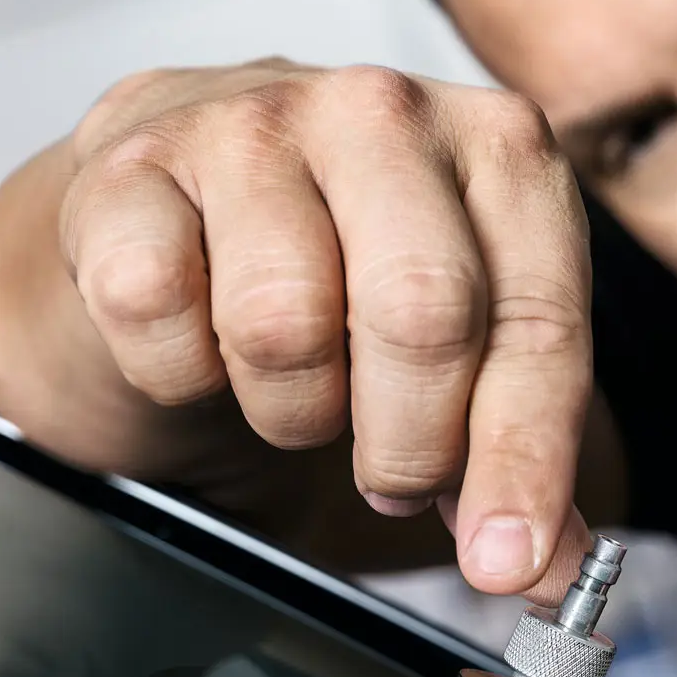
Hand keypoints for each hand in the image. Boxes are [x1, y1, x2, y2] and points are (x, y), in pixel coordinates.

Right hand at [60, 59, 595, 598]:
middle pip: (422, 315)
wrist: (179, 209)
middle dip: (411, 441)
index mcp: (504, 148)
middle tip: (396, 478)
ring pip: (284, 326)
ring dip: (293, 409)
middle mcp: (385, 113)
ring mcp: (250, 123)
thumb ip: (519, 449)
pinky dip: (181, 371)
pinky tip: (205, 345)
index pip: (540, 318)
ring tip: (299, 389)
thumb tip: (548, 564)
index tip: (512, 561)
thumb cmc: (344, 271)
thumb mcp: (463, 345)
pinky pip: (158, 313)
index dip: (526, 456)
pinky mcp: (128, 164)